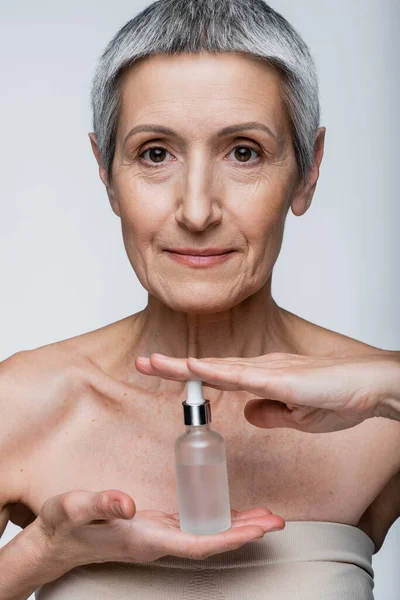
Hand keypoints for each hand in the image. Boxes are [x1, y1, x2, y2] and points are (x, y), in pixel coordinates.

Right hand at [34, 488, 284, 576]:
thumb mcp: (76, 508)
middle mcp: (159, 541)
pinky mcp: (157, 526)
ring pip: (207, 534)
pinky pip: (196, 525)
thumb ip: (101, 503)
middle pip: (211, 541)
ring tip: (266, 516)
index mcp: (147, 539)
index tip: (256, 531)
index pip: (197, 544)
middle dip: (245, 533)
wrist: (56, 540)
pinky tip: (231, 512)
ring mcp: (159, 535)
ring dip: (237, 526)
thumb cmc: (66, 525)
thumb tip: (129, 503)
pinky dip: (218, 519)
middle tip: (276, 521)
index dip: (228, 538)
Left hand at [135, 351, 399, 432]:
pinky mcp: (281, 377)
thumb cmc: (341, 397)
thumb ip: (270, 412)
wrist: (371, 387)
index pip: (220, 375)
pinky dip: (214, 371)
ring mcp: (269, 370)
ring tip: (153, 362)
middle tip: (144, 362)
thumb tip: (245, 413)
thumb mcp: (298, 416)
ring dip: (184, 366)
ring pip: (218, 366)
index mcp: (264, 377)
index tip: (165, 371)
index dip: (191, 374)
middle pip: (210, 367)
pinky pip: (240, 375)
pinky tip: (192, 367)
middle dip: (175, 366)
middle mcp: (261, 368)